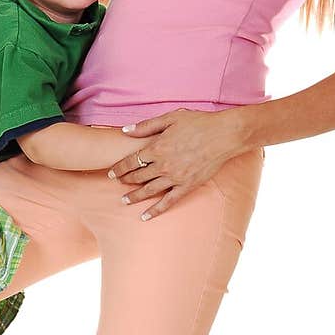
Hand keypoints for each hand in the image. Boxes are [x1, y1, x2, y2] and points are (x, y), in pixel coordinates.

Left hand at [107, 108, 242, 219]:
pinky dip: (156, 210)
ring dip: (135, 197)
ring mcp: (175, 178)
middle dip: (125, 181)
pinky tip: (146, 216)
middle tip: (116, 184)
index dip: (119, 168)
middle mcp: (163, 165)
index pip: (131, 161)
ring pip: (149, 191)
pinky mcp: (187, 186)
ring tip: (124, 201)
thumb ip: (146, 126)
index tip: (110, 172)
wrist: (223, 135)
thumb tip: (125, 131)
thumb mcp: (171, 118)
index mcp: (157, 148)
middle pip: (138, 176)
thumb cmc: (198, 123)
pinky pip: (169, 202)